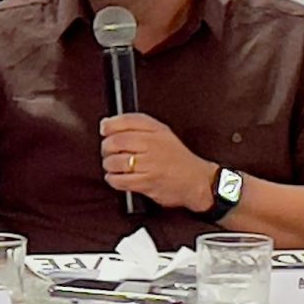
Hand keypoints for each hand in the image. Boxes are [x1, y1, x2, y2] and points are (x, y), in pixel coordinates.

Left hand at [101, 113, 215, 209]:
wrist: (198, 181)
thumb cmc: (178, 160)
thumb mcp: (163, 134)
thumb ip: (136, 126)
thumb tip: (106, 123)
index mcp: (157, 130)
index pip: (127, 120)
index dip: (110, 124)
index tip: (105, 130)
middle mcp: (153, 145)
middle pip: (116, 141)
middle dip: (106, 147)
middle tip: (108, 151)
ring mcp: (150, 164)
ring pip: (114, 161)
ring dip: (108, 164)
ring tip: (114, 166)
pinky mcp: (146, 182)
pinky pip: (119, 180)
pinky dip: (113, 179)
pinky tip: (118, 177)